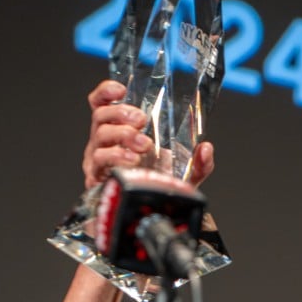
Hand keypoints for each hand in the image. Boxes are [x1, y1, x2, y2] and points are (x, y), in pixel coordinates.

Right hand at [82, 81, 214, 188]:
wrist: (149, 212)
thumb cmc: (160, 183)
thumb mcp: (187, 171)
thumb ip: (200, 161)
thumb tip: (206, 148)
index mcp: (120, 128)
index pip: (102, 103)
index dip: (107, 92)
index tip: (121, 89)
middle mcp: (105, 140)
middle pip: (101, 115)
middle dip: (121, 113)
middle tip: (141, 120)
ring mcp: (99, 157)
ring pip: (100, 135)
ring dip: (123, 135)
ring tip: (144, 145)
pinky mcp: (96, 176)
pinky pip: (99, 160)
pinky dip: (115, 156)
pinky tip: (132, 160)